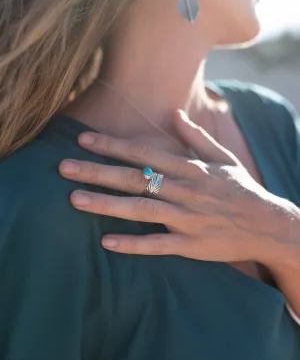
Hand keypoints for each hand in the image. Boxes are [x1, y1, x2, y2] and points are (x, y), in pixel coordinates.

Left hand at [59, 110, 286, 264]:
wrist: (268, 224)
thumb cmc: (242, 189)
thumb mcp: (223, 158)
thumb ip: (196, 136)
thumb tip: (175, 114)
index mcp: (189, 168)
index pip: (144, 153)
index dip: (112, 145)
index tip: (84, 139)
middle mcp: (184, 191)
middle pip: (134, 179)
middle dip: (97, 171)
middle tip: (63, 167)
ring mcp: (185, 219)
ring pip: (139, 209)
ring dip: (105, 204)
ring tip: (74, 199)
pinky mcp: (190, 245)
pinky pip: (156, 245)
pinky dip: (132, 244)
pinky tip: (106, 242)